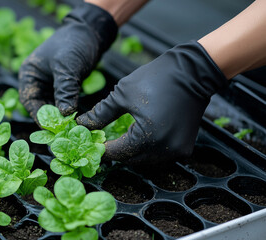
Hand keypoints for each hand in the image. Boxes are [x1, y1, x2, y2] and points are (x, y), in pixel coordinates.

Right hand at [18, 2, 116, 121]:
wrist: (91, 31)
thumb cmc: (73, 44)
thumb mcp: (67, 67)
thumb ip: (64, 90)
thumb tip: (65, 114)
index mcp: (30, 74)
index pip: (30, 100)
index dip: (39, 115)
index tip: (50, 128)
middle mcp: (37, 80)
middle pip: (40, 106)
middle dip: (50, 119)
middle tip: (62, 132)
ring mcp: (50, 84)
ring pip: (52, 106)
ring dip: (60, 117)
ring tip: (69, 129)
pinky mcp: (63, 86)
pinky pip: (63, 102)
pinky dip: (68, 110)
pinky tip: (75, 120)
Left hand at [77, 41, 227, 164]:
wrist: (193, 71)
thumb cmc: (156, 78)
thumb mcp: (122, 94)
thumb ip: (101, 114)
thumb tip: (82, 124)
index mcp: (147, 137)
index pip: (116, 152)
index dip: (102, 149)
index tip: (92, 141)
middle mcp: (164, 149)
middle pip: (131, 159)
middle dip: (116, 151)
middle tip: (104, 140)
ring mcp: (177, 151)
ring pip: (146, 159)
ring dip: (132, 152)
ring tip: (120, 138)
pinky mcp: (185, 147)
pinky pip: (160, 155)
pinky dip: (148, 149)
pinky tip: (140, 138)